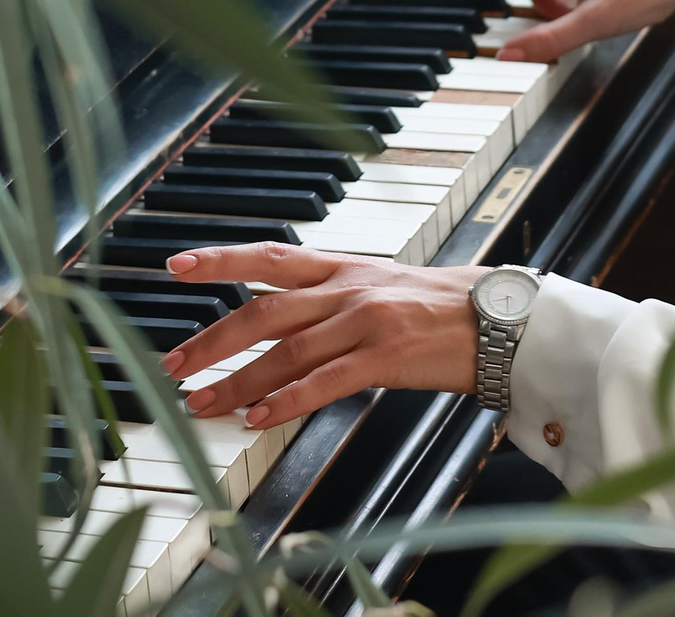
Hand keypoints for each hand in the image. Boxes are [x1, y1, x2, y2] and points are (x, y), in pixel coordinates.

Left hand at [155, 243, 482, 427]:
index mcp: (344, 268)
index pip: (270, 257)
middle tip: (172, 364)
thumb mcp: (383, 286)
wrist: (502, 320)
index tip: (178, 265)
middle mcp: (347, 289)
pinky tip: (257, 417)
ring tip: (201, 403)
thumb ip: (337, 297)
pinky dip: (284, 401)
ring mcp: (364, 322)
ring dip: (235, 381)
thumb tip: (291, 314)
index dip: (221, 259)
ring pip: (284, 352)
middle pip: (262, 311)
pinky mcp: (384, 357)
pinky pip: (323, 382)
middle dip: (210, 339)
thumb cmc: (445, 308)